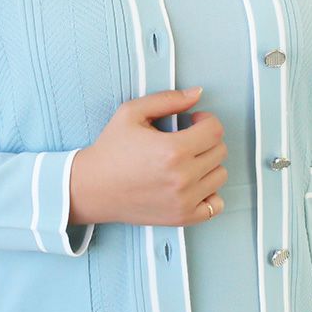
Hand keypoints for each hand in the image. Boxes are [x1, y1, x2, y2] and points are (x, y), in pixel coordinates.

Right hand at [69, 86, 227, 226]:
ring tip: (186, 161)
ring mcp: (184, 200)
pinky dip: (209, 193)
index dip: (206, 120)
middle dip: (206, 140)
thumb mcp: (131, 113)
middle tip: (187, 139)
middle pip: (220, 151)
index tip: (193, 121)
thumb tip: (197, 93)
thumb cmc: (110, 151)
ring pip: (220, 175)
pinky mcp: (182, 217)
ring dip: (208, 164)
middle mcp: (182, 177)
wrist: (91, 188)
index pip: (215, 130)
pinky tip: (192, 184)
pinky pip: (215, 205)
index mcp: (173, 150)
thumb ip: (167, 100)